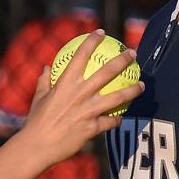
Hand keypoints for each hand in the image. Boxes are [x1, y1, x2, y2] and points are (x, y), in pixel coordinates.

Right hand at [19, 31, 142, 170]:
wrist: (37, 146)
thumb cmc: (36, 122)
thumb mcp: (38, 98)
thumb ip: (44, 82)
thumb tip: (46, 68)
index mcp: (65, 84)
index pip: (80, 55)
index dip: (92, 41)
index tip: (101, 32)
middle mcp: (79, 94)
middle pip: (107, 72)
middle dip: (122, 60)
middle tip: (133, 54)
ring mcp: (87, 111)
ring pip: (116, 98)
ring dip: (132, 90)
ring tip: (142, 85)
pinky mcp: (92, 128)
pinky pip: (110, 122)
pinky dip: (117, 119)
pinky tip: (121, 118)